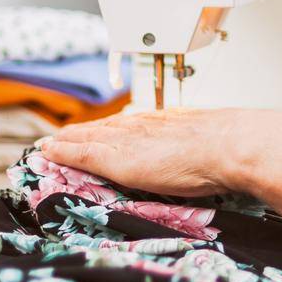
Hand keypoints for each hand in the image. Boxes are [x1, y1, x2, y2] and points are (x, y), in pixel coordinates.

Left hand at [39, 108, 281, 196]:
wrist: (232, 146)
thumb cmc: (233, 149)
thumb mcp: (214, 143)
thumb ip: (206, 146)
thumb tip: (217, 154)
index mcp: (167, 123)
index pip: (130, 125)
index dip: (110, 130)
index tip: (98, 132)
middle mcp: (144, 127)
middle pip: (105, 128)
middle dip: (82, 133)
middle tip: (61, 137)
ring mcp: (130, 142)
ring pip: (88, 138)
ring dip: (67, 141)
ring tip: (50, 144)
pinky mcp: (118, 158)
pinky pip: (82, 153)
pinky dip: (63, 152)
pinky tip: (47, 151)